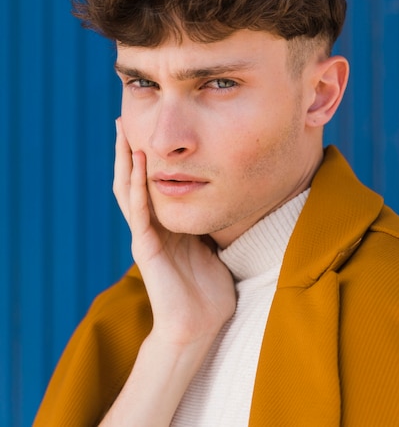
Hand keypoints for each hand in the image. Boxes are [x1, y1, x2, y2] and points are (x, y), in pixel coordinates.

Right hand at [113, 118, 235, 347]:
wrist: (198, 327)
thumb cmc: (208, 290)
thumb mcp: (211, 245)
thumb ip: (208, 224)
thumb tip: (227, 200)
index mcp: (164, 224)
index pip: (148, 182)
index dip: (143, 156)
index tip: (145, 127)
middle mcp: (150, 227)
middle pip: (131, 180)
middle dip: (127, 150)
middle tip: (123, 119)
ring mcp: (145, 237)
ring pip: (128, 191)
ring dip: (126, 161)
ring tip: (124, 132)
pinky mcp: (146, 250)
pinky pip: (140, 213)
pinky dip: (138, 188)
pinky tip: (139, 165)